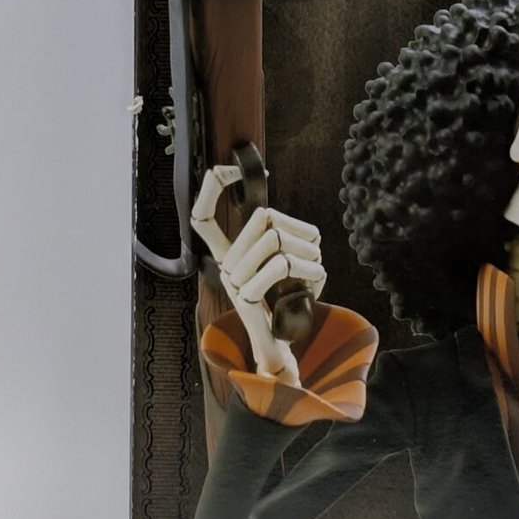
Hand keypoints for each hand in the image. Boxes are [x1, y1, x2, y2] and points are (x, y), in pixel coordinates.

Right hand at [191, 164, 325, 385]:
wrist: (281, 350)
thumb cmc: (288, 304)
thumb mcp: (285, 266)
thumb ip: (278, 239)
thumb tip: (272, 215)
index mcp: (230, 254)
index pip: (203, 215)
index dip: (212, 188)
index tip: (229, 168)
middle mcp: (226, 265)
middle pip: (262, 218)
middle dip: (298, 231)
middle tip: (312, 255)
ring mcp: (233, 281)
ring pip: (276, 239)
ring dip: (308, 253)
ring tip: (315, 272)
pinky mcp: (247, 298)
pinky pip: (281, 264)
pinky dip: (309, 270)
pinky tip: (315, 284)